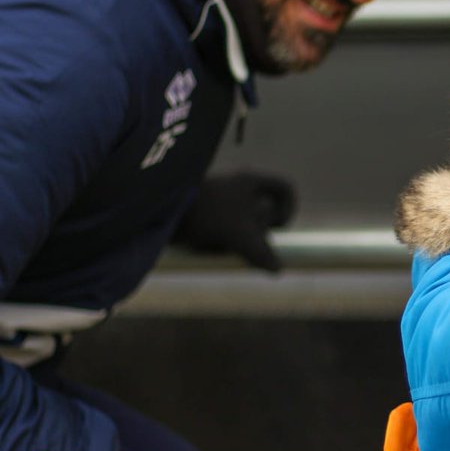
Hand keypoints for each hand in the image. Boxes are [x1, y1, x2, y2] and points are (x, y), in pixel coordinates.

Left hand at [173, 171, 295, 270]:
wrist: (158, 207)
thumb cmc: (203, 213)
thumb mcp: (239, 236)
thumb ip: (262, 254)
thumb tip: (278, 269)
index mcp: (251, 180)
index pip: (285, 188)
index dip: (290, 209)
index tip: (279, 225)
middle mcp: (238, 186)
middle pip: (265, 211)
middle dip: (260, 231)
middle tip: (248, 241)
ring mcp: (221, 199)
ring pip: (244, 223)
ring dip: (241, 239)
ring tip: (223, 244)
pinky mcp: (206, 212)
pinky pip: (226, 229)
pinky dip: (223, 240)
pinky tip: (209, 245)